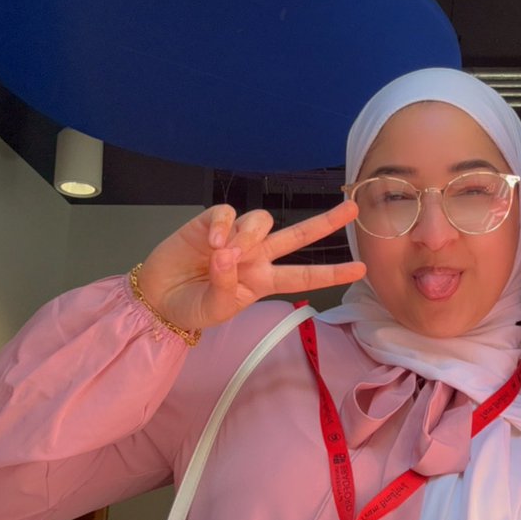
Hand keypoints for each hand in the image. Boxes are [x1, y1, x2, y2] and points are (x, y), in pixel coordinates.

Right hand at [136, 202, 365, 329]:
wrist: (158, 297)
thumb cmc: (192, 306)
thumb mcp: (215, 310)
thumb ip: (225, 286)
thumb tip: (229, 254)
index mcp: (264, 281)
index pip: (304, 276)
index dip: (332, 273)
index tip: (361, 269)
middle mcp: (257, 256)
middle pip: (298, 236)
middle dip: (326, 222)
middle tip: (352, 209)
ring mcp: (237, 237)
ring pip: (262, 221)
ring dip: (248, 234)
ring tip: (224, 254)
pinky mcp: (212, 222)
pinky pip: (228, 214)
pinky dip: (223, 224)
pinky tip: (210, 241)